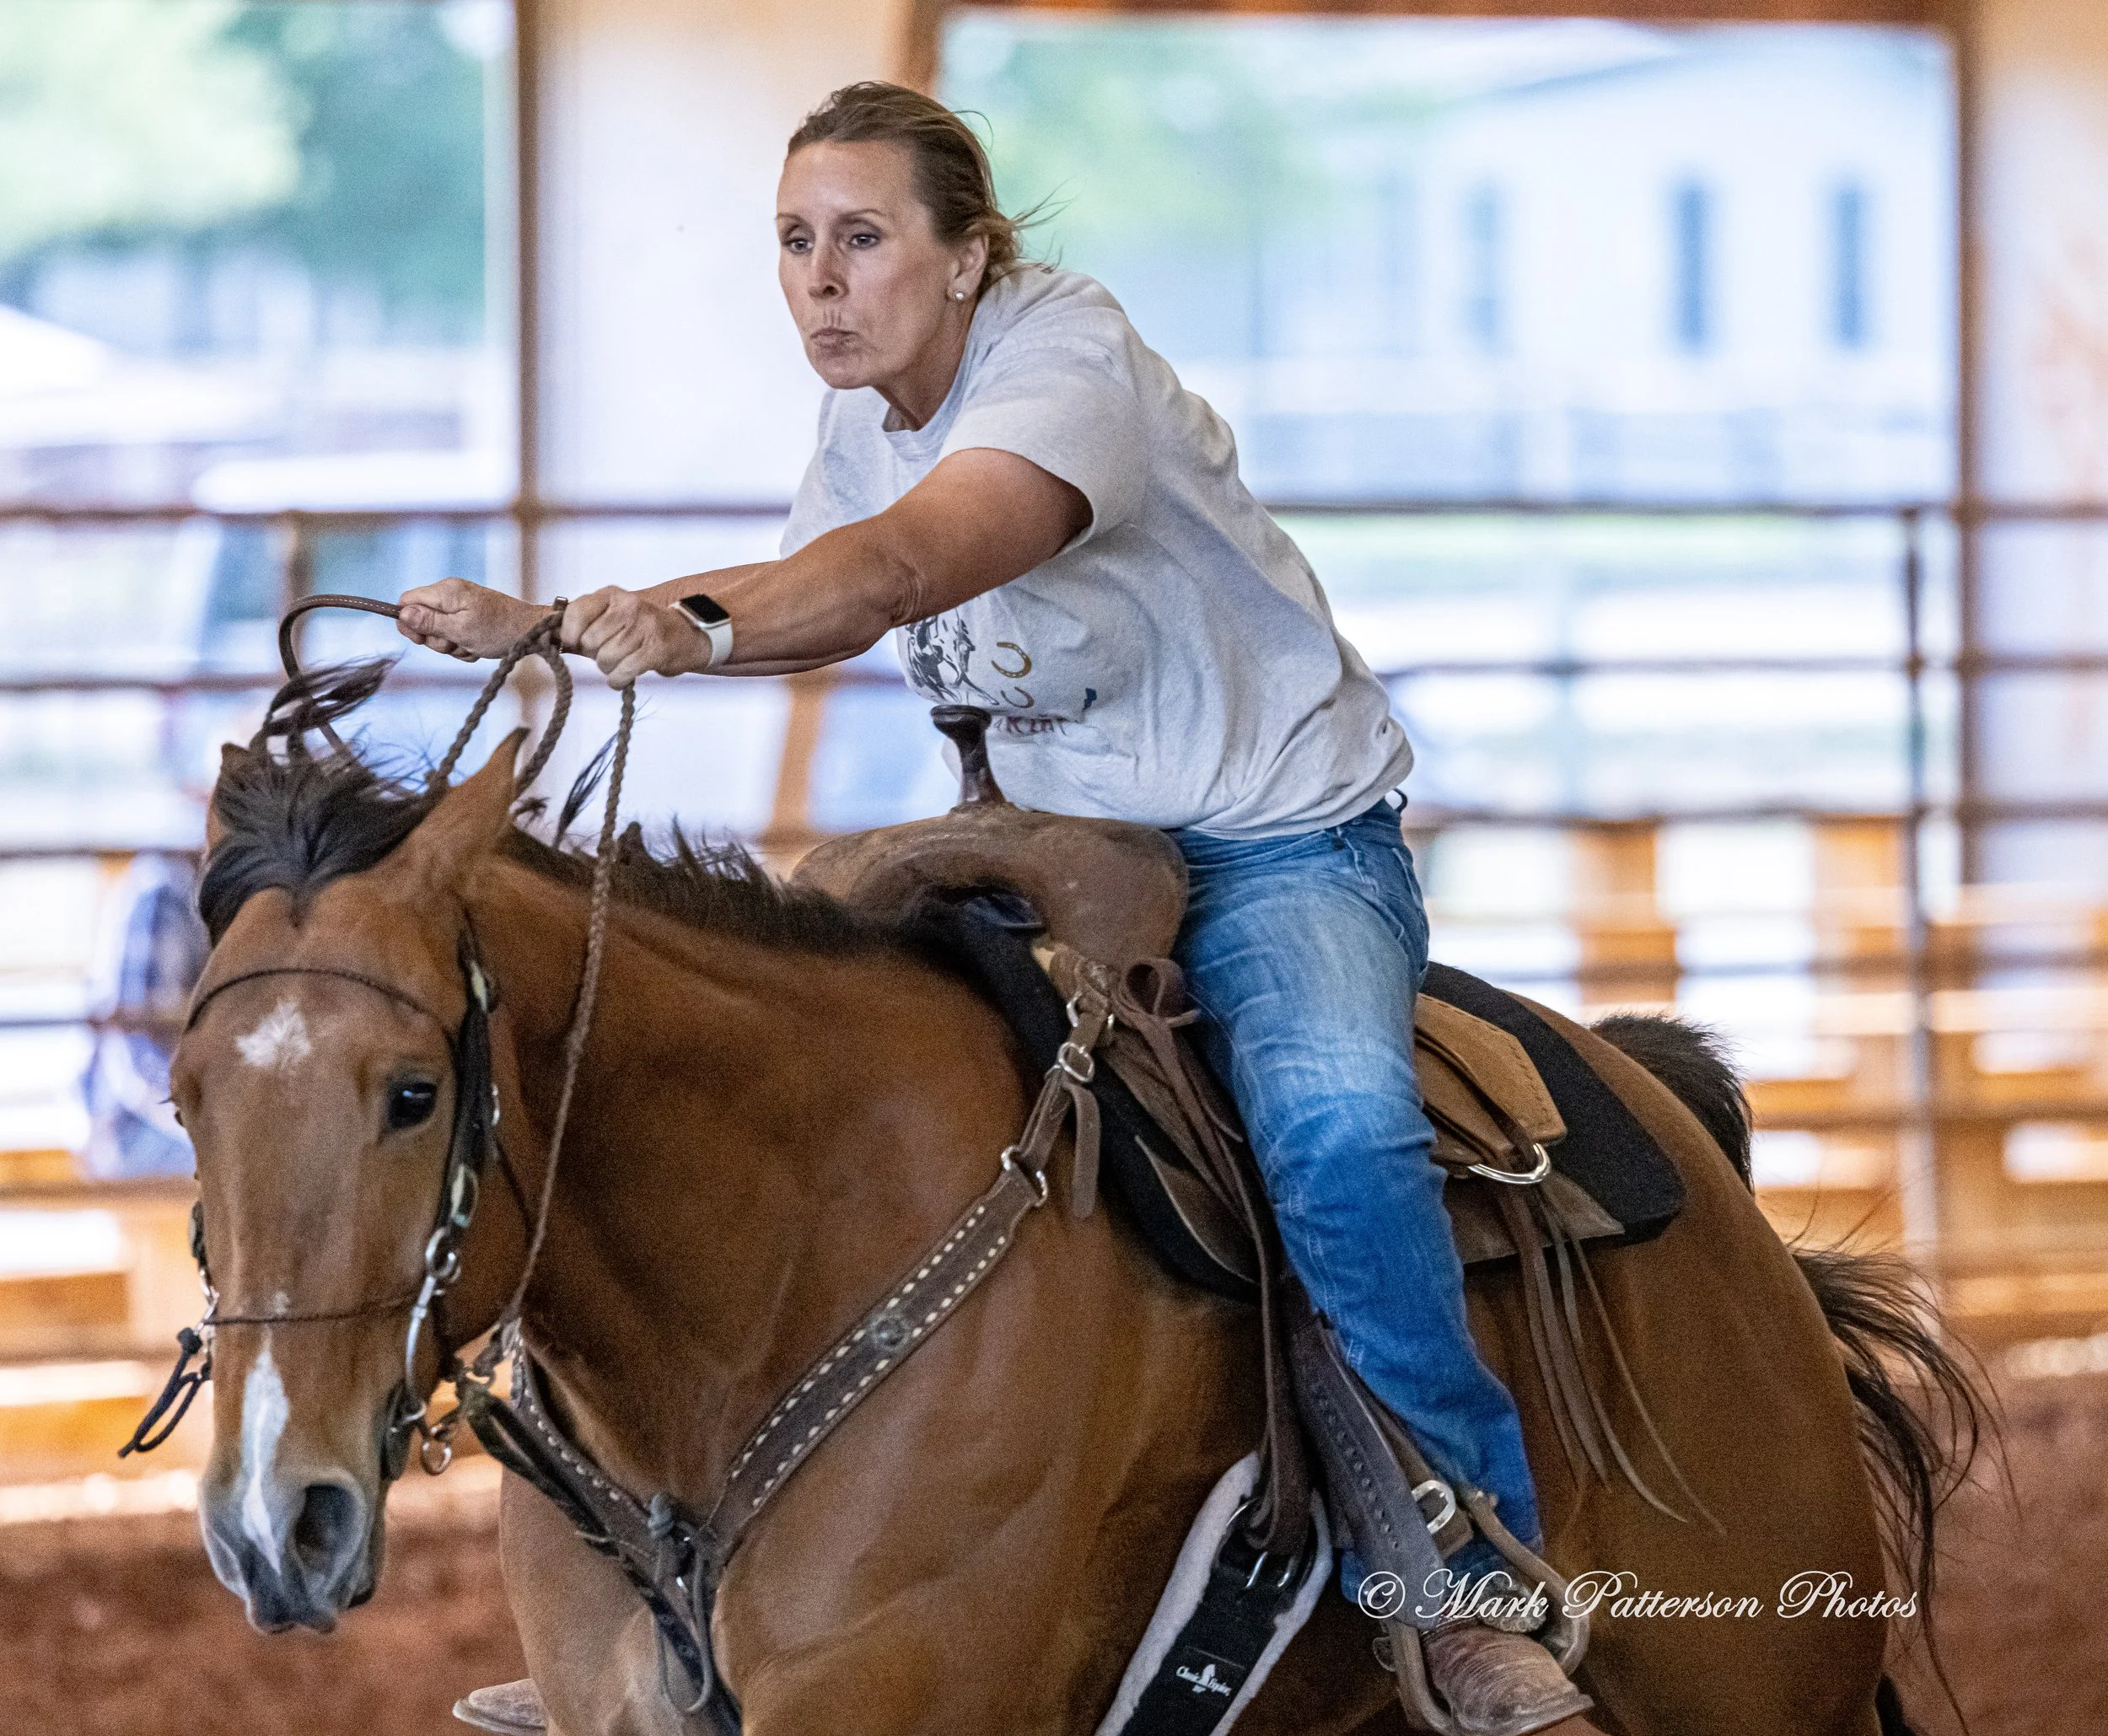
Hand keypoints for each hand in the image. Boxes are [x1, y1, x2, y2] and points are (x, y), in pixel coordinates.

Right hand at [397, 578, 543, 660]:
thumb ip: (429, 622)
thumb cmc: (499, 631)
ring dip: (452, 645)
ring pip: (439, 632)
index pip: (407, 601)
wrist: (533, 632)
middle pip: (421, 620)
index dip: (408, 622)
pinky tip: (478, 647)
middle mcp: (450, 594)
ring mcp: (461, 606)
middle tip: (457, 643)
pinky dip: (464, 645)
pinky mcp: (470, 617)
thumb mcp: (460, 630)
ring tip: (472, 645)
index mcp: (445, 591)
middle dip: (436, 639)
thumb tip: (402, 614)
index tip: (421, 639)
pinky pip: (455, 635)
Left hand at [564, 587, 707, 687]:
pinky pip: (621, 672)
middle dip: (594, 654)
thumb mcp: (611, 615)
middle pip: (589, 641)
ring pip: (605, 659)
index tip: (575, 644)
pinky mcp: (655, 649)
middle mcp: (628, 605)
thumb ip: (582, 622)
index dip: (570, 635)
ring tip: (621, 662)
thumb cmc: (638, 630)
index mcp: (612, 594)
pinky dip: (617, 680)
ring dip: (608, 668)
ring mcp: (644, 626)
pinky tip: (623, 676)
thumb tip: (548, 638)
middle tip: (609, 652)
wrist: (684, 636)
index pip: (576, 613)